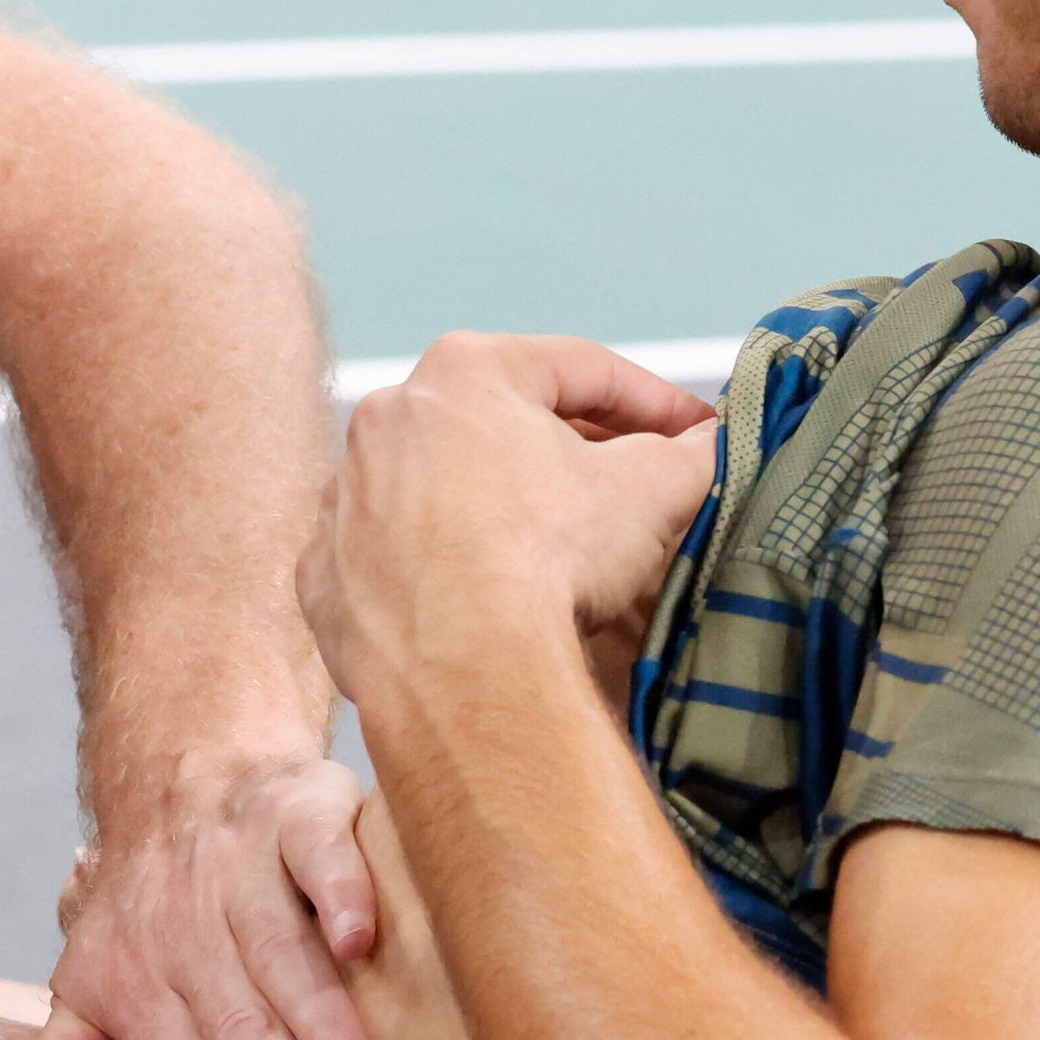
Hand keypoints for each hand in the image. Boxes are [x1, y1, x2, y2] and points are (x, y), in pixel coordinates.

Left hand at [30, 748, 385, 1039]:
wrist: (180, 774)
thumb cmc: (147, 908)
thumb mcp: (86, 984)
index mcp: (134, 978)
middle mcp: (184, 924)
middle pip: (240, 1026)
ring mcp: (239, 865)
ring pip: (282, 955)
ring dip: (324, 1026)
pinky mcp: (294, 813)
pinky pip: (319, 854)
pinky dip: (339, 892)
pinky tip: (359, 941)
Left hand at [299, 334, 721, 717]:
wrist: (463, 671)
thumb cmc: (550, 557)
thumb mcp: (654, 490)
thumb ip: (694, 453)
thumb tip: (715, 445)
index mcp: (466, 373)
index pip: (582, 368)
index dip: (653, 401)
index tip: (694, 432)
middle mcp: (388, 419)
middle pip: (503, 425)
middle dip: (573, 454)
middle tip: (633, 490)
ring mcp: (346, 498)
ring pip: (440, 490)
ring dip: (496, 510)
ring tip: (557, 552)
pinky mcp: (324, 575)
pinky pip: (391, 559)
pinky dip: (435, 571)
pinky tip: (480, 599)